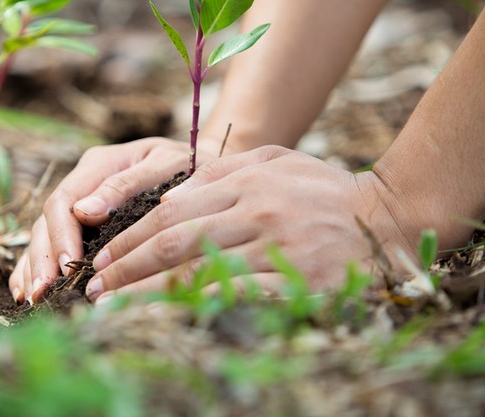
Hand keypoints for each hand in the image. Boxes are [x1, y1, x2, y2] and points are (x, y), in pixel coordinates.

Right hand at [8, 136, 219, 303]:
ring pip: (43, 233)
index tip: (66, 268)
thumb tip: (84, 212)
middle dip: (42, 258)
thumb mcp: (164, 166)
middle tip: (43, 293)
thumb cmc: (190, 165)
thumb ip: (126, 185)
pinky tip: (27, 291)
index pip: (64, 201)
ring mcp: (81, 202)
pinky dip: (36, 265)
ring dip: (34, 266)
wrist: (206, 164)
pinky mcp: (84, 221)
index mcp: (99, 164)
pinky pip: (52, 243)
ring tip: (32, 298)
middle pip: (47, 221)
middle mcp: (83, 182)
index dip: (60, 236)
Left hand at [84, 146, 423, 302]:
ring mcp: (278, 246)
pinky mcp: (298, 281)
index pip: (172, 210)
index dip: (131, 238)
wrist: (391, 217)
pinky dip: (196, 311)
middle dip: (126, 268)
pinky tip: (170, 323)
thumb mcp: (276, 160)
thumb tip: (170, 192)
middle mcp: (257, 210)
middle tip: (94, 288)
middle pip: (175, 242)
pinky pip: (236, 299)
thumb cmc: (326, 189)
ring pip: (198, 274)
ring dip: (148, 296)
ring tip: (114, 311)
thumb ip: (223, 172)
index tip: (102, 258)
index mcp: (247, 179)